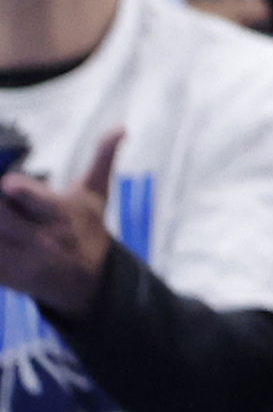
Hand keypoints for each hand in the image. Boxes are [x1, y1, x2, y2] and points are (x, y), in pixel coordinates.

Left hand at [0, 130, 123, 305]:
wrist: (86, 283)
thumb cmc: (87, 229)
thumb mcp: (96, 195)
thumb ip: (102, 159)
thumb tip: (121, 128)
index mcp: (64, 215)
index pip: (38, 201)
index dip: (20, 191)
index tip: (7, 182)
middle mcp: (42, 240)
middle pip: (3, 217)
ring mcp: (21, 261)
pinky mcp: (5, 276)